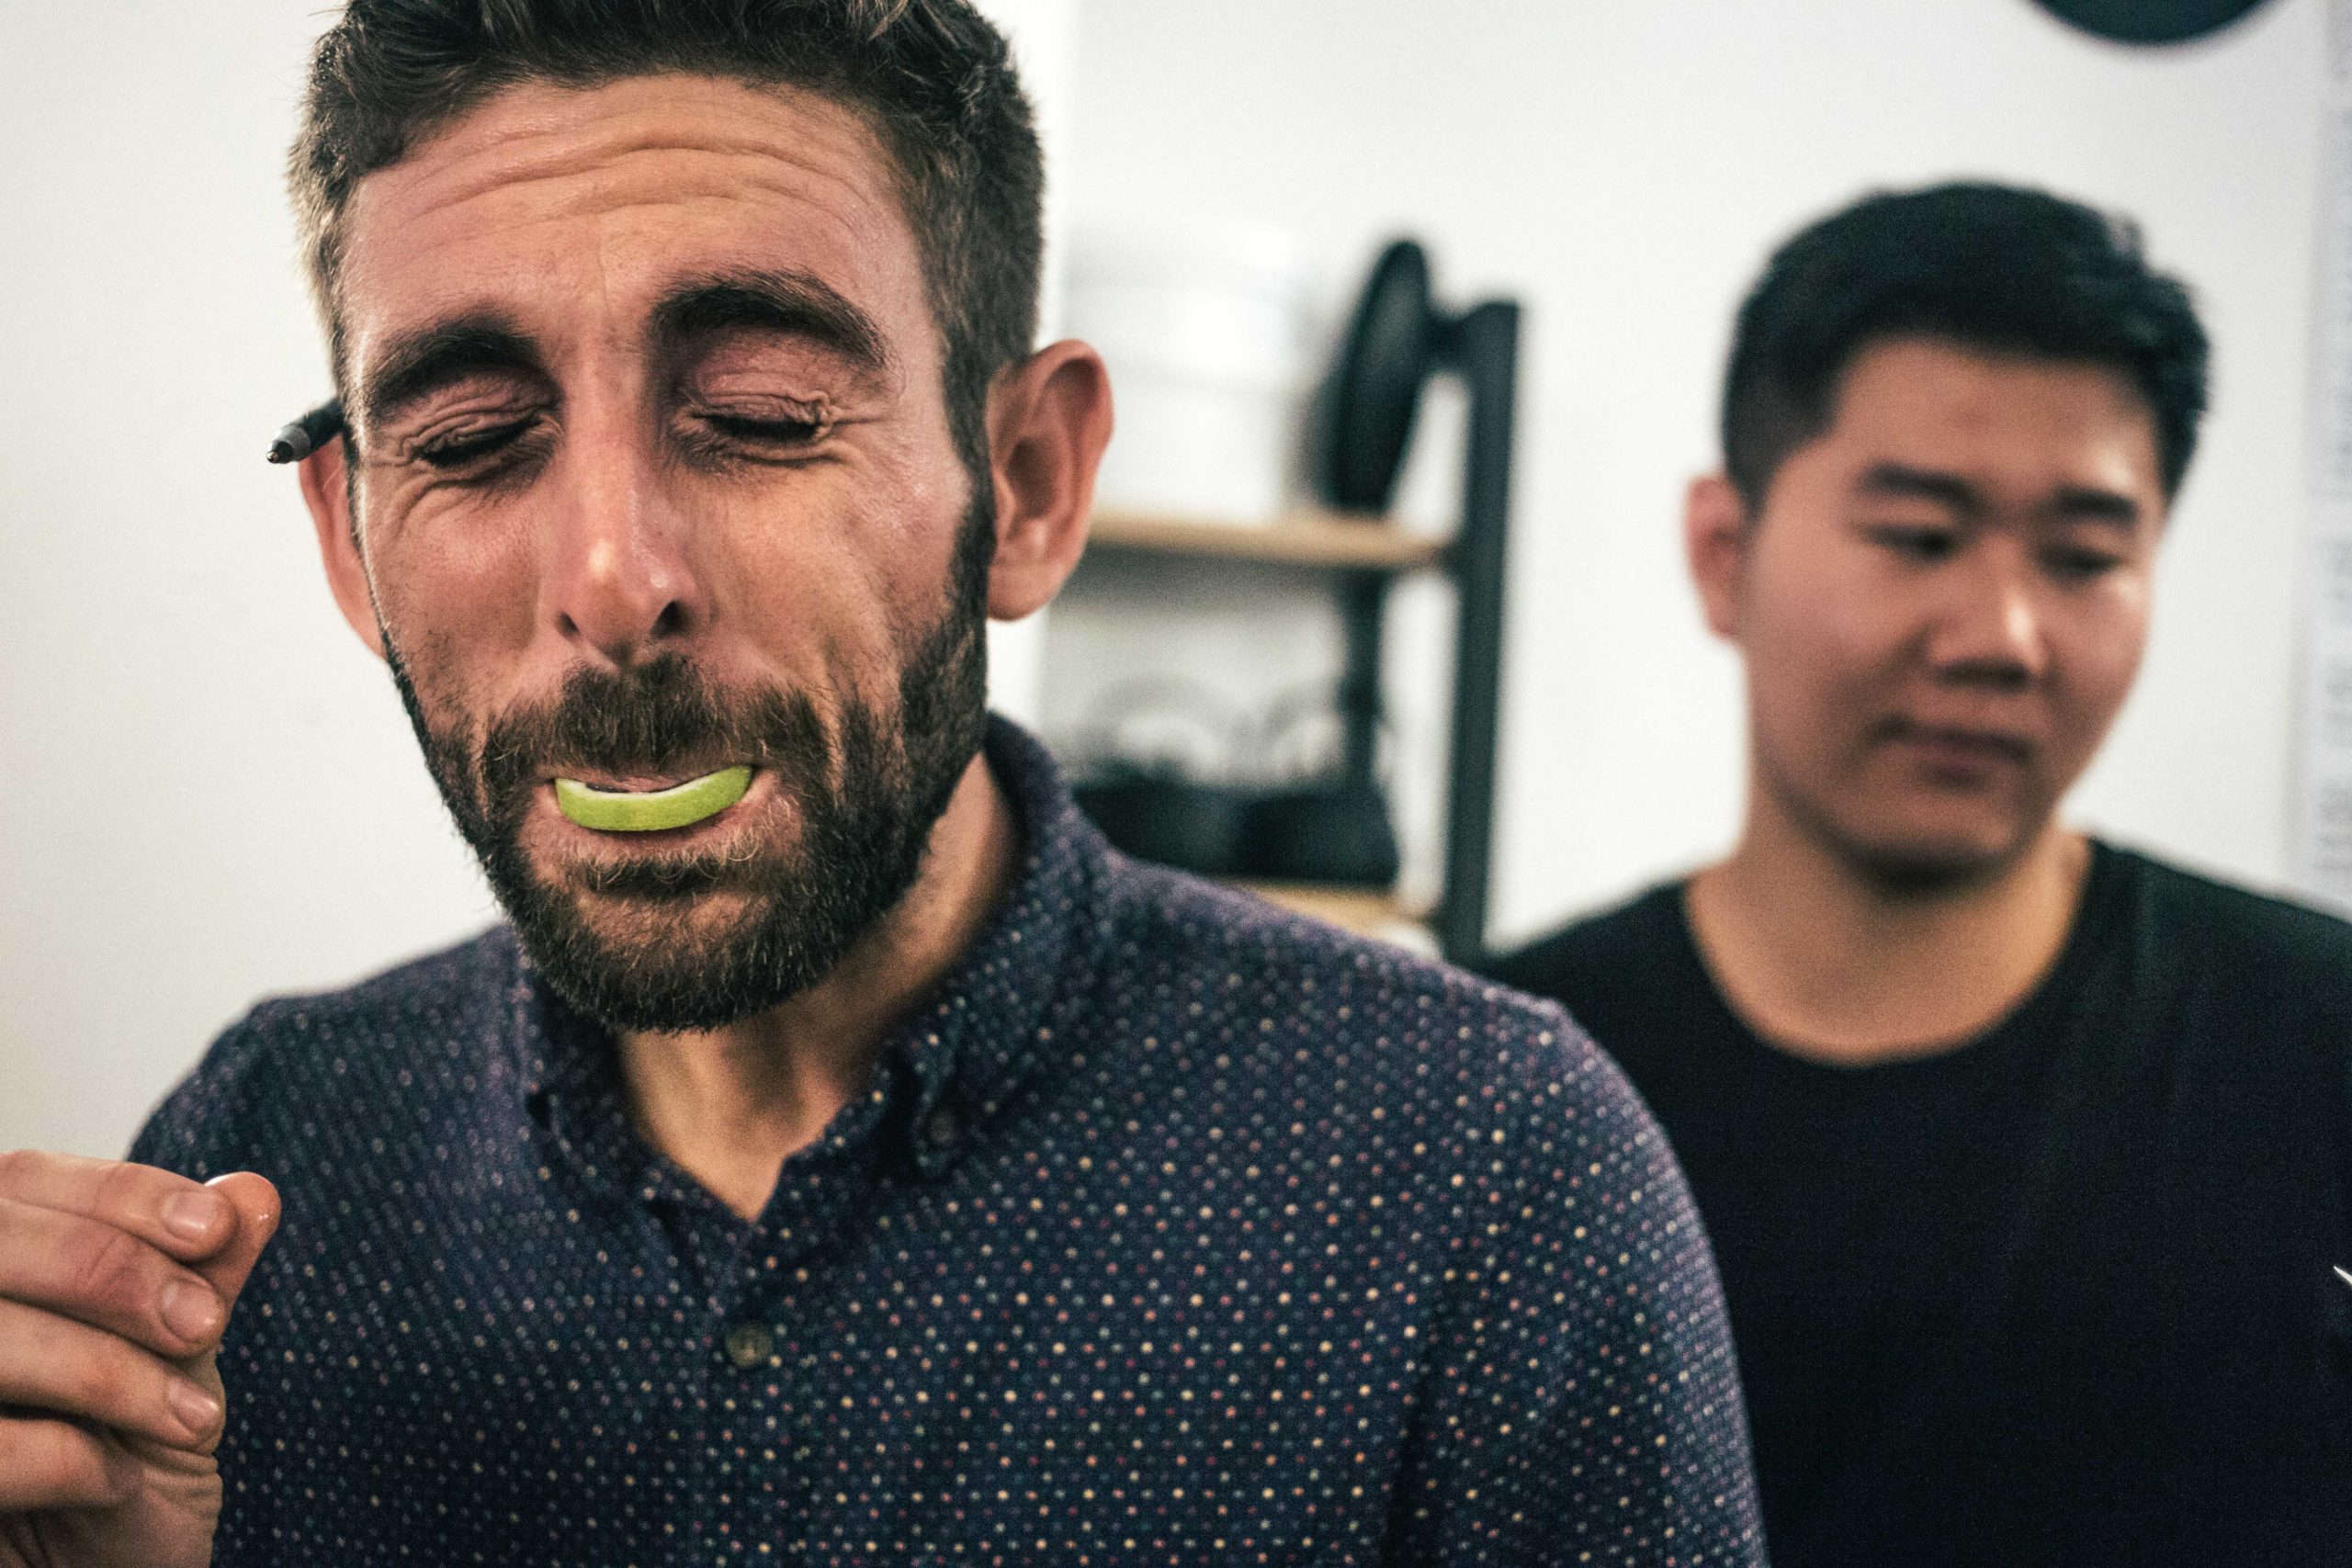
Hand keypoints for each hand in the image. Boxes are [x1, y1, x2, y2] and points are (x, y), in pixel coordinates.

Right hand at [0, 1152, 279, 1567]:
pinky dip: (61, 1457)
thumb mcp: (176, 1370)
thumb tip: (253, 1194)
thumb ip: (203, 1282)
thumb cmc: (123, 1473)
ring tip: (194, 1420)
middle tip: (203, 1324)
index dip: (120, 1192)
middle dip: (112, 1270)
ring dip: (105, 1370)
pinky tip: (113, 1479)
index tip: (216, 1228)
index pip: (24, 1181)